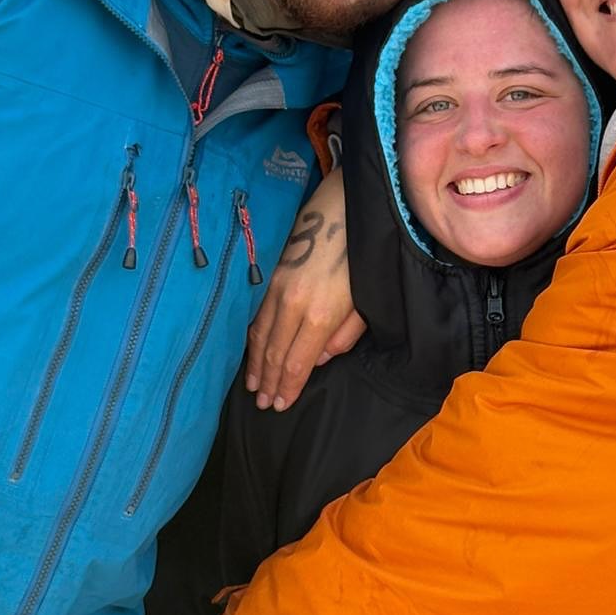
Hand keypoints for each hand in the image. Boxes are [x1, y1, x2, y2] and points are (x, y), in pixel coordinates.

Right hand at [245, 169, 365, 410]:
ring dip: (255, 363)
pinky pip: (256, 314)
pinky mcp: (271, 274)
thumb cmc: (361, 257)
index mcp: (320, 316)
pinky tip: (251, 351)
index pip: (296, 363)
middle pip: (274, 353)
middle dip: (267, 381)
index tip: (279, 406)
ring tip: (252, 385)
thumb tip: (317, 360)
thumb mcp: (365, 303)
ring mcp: (277, 288)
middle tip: (261, 404)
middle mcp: (293, 305)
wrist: (344, 208)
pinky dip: (251, 338)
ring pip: (260, 335)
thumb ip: (343, 336)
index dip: (286, 388)